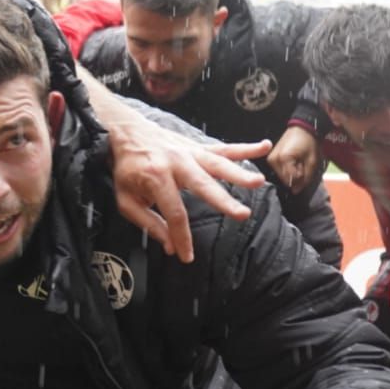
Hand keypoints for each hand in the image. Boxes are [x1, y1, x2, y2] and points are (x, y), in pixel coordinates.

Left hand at [99, 104, 268, 263]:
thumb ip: (147, 222)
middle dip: (223, 201)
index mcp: (156, 178)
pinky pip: (224, 148)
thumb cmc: (127, 169)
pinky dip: (245, 148)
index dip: (181, 237)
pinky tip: (264, 147)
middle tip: (242, 214)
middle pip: (202, 185)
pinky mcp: (198, 147)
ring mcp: (189, 153)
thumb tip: (169, 245)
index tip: (187, 256)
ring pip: (217, 164)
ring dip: (239, 173)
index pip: (174, 213)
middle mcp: (176, 164)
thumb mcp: (125, 199)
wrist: (126, 132)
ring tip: (258, 181)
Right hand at [267, 125, 319, 193]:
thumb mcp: (312, 161)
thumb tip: (296, 191)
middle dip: (295, 176)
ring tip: (297, 161)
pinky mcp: (270, 159)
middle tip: (302, 164)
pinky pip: (278, 171)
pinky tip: (291, 161)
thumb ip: (305, 177)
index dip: (301, 177)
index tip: (305, 166)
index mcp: (283, 159)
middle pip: (285, 179)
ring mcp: (270, 159)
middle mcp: (273, 160)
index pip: (291, 179)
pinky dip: (286, 169)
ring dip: (290, 173)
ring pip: (281, 176)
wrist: (302, 129)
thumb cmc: (309, 142)